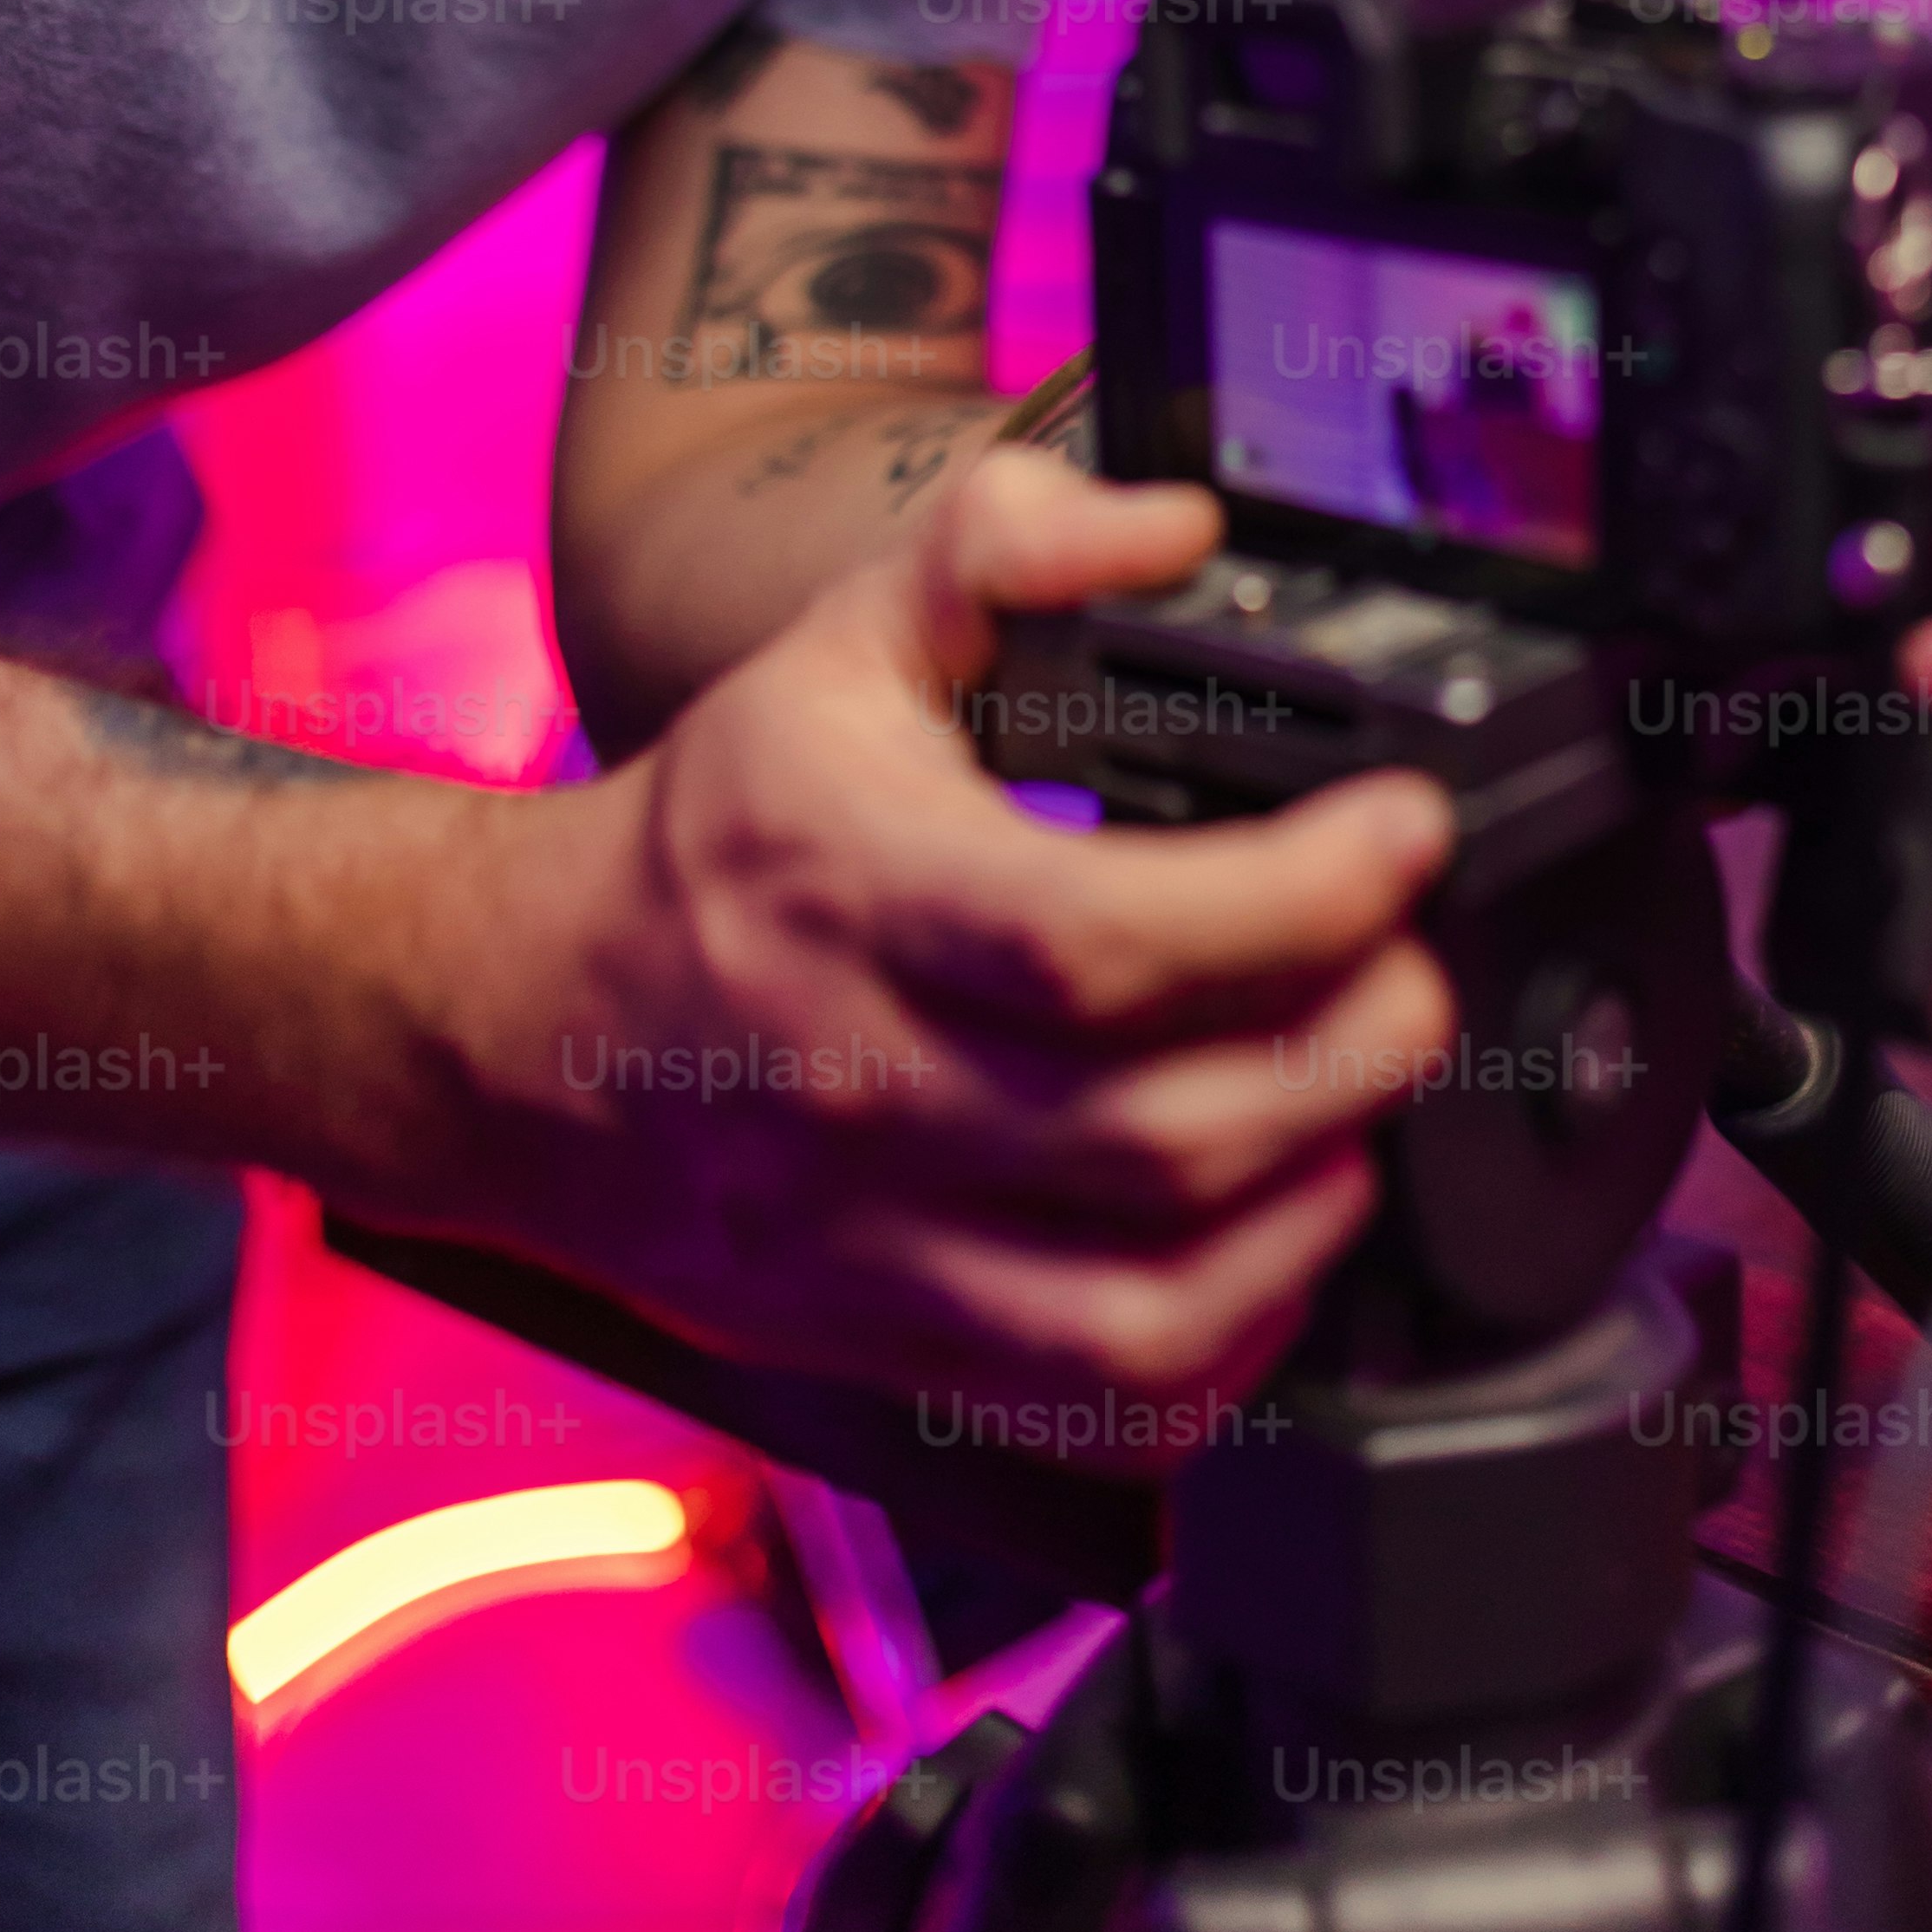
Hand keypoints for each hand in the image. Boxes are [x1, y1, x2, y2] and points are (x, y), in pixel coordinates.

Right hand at [450, 449, 1456, 1441]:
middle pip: (1168, 1128)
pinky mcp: (901, 1350)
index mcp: (860, 902)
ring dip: (1313, 1210)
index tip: (1400, 832)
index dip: (1296, 897)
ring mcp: (885, 1249)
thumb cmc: (710, 841)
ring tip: (1361, 1102)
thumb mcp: (838, 647)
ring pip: (1152, 1303)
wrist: (520, 1034)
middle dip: (1353, 1046)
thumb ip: (1002, 547)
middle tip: (1411, 964)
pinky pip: (1102, 1407)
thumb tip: (1171, 524)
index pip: (1106, 939)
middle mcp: (873, 1092)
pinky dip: (1230, 1349)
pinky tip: (1275, 1243)